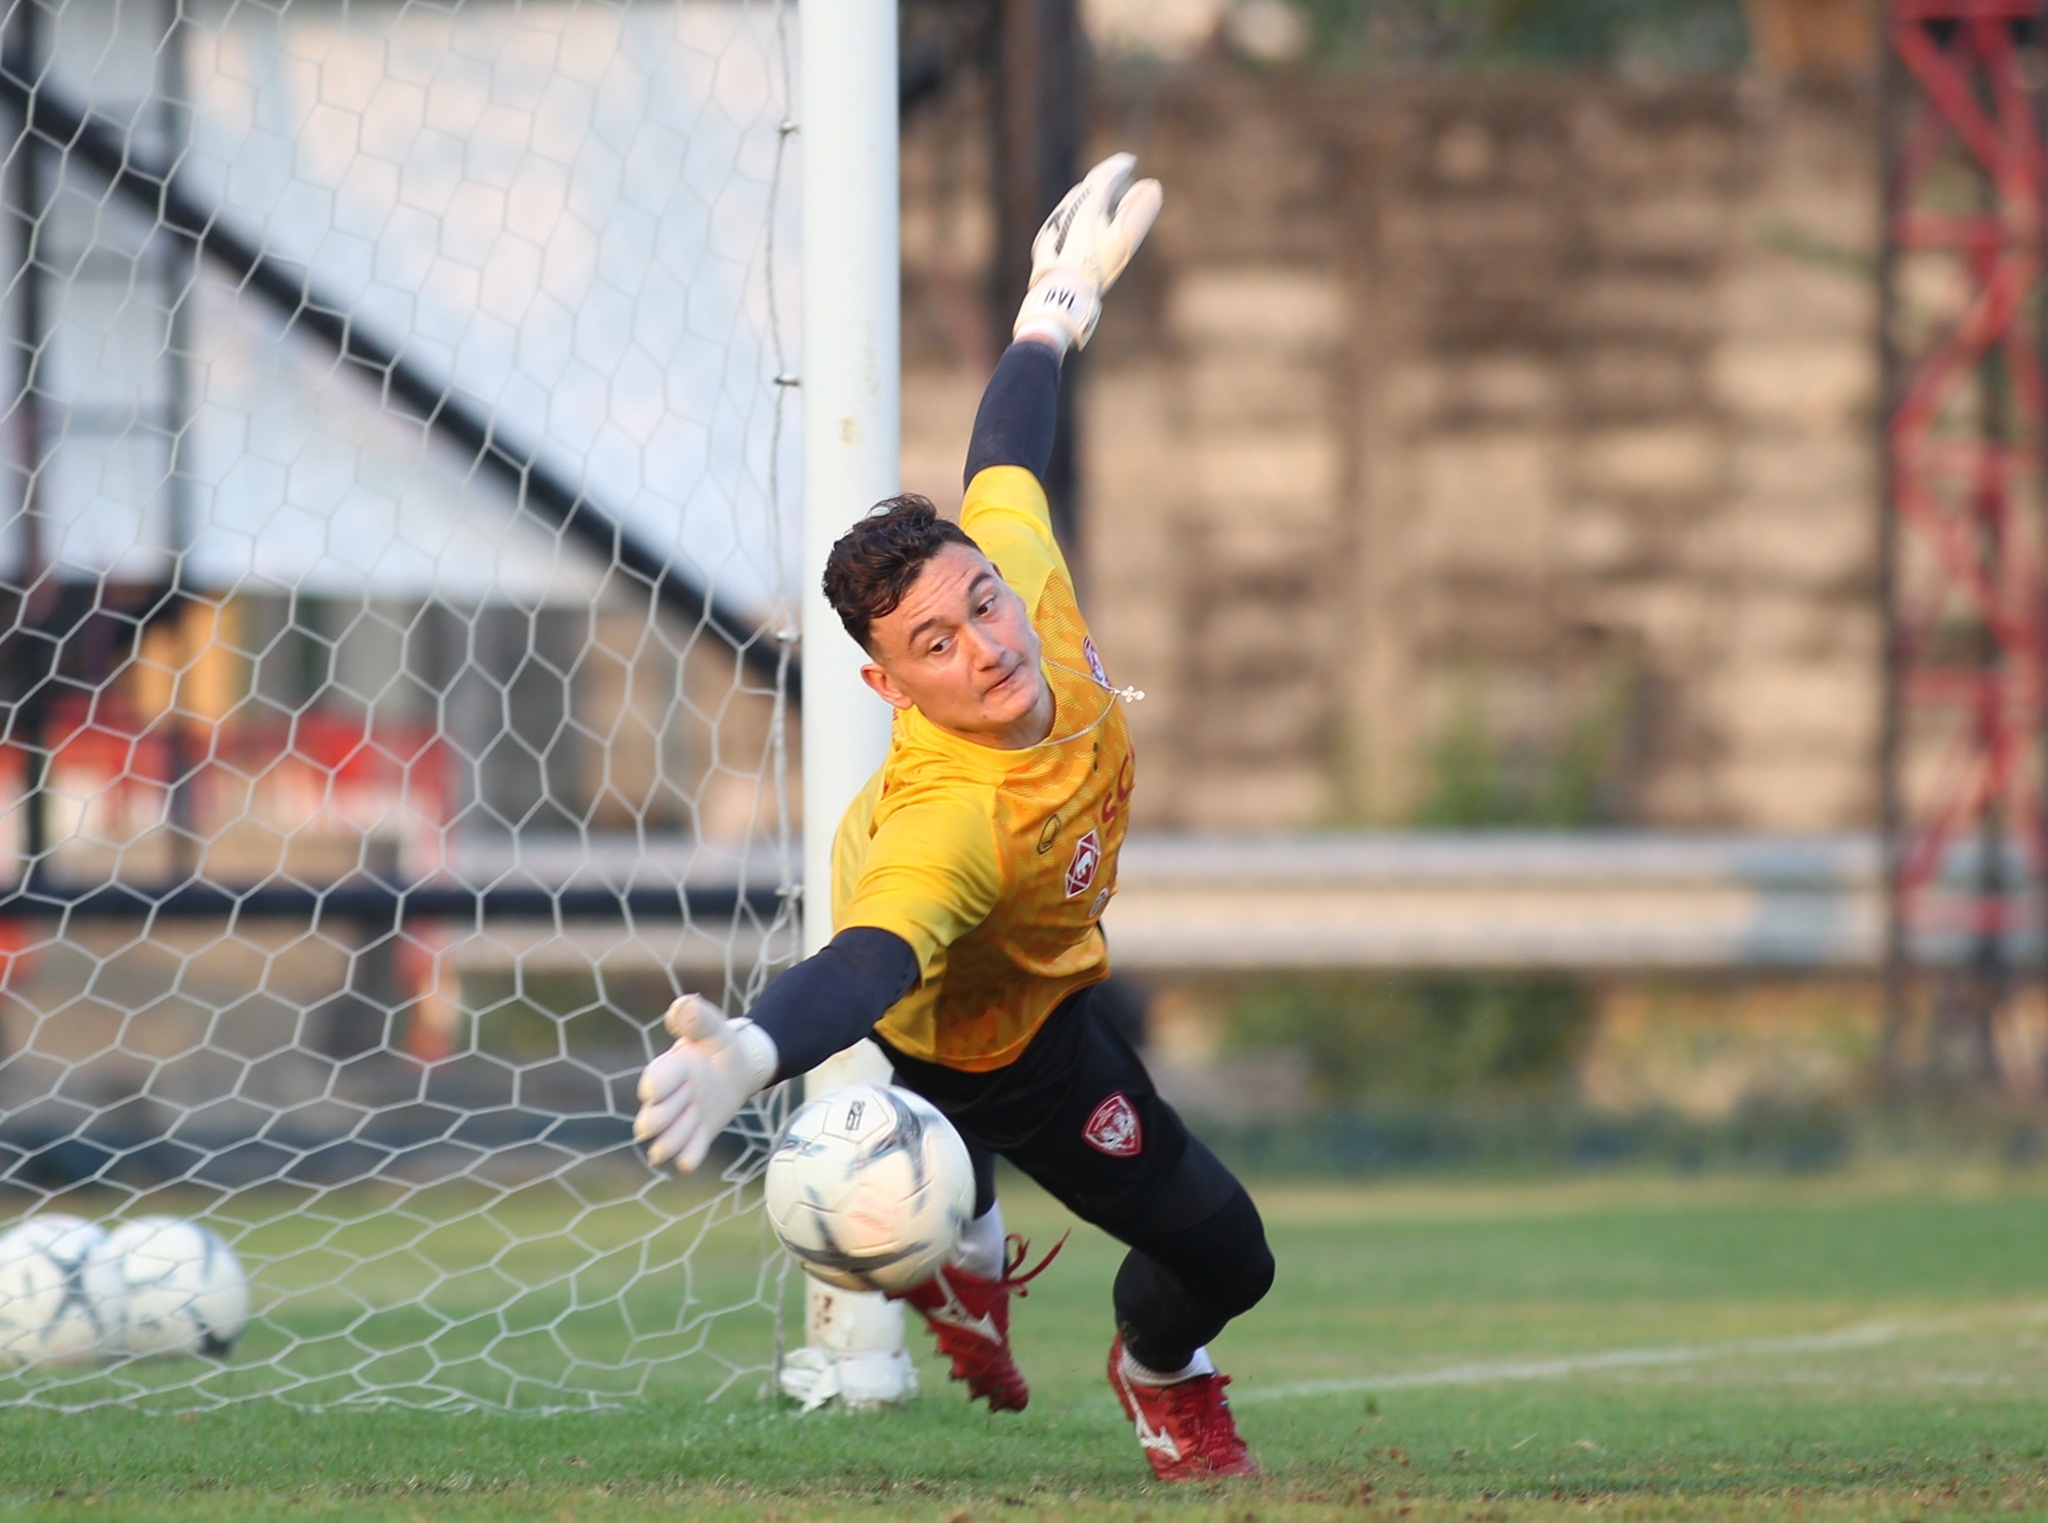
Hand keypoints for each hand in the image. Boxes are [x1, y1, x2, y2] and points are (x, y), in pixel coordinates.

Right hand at [634, 994, 779, 1172]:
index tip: (656, 1089)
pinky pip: (688, 1155)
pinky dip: (688, 1158)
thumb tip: (684, 1005)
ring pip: (667, 1142)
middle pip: (654, 1118)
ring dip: (672, 1142)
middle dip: (662, 1118)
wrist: (740, 1066)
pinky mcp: (698, 1135)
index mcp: (670, 1069)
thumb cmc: (720, 1044)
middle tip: (686, 1103)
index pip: (655, 1082)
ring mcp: (683, 1119)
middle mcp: (670, 1098)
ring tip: (681, 1137)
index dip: (656, 1086)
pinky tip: (690, 1159)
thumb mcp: (713, 1027)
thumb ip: (697, 1018)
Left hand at [1013, 151, 1162, 353]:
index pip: (1104, 176)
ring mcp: (1053, 224)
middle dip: (1106, 181)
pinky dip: (1078, 215)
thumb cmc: (1095, 268)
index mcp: (1086, 204)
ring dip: (1091, 198)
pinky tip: (1083, 228)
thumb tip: (1151, 187)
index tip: (1129, 161)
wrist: (1061, 295)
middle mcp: (1067, 209)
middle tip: (1121, 181)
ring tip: (1105, 204)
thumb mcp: (1122, 240)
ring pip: (1073, 203)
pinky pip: (1064, 220)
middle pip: (1088, 187)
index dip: (1118, 166)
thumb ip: (1139, 212)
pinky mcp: (1045, 241)